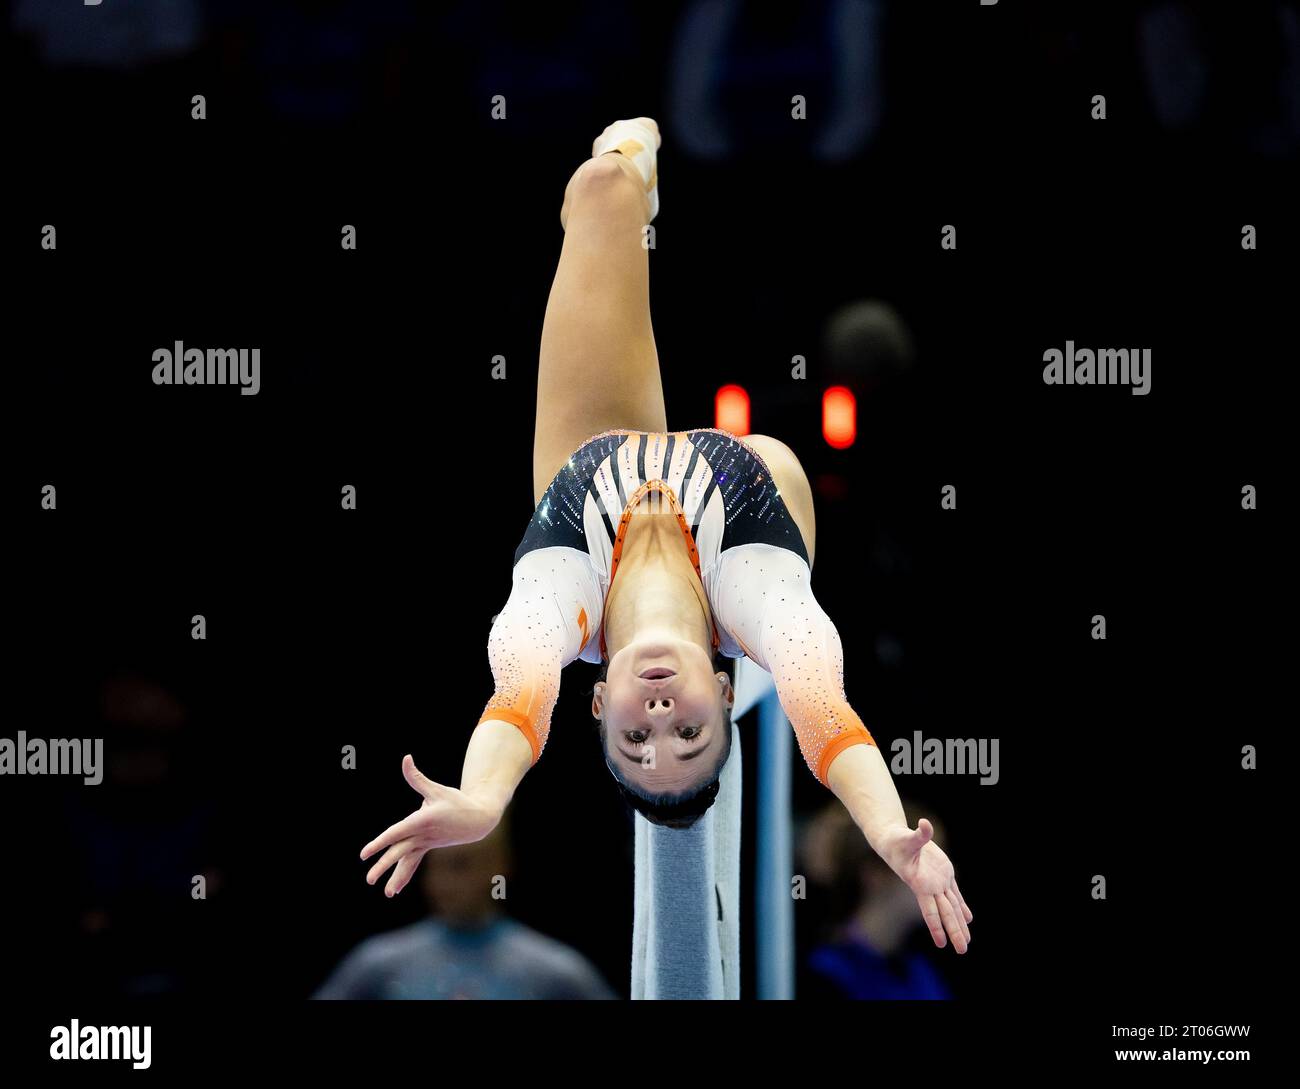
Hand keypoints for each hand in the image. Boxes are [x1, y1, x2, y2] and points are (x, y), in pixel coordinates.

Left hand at [359, 755, 501, 896]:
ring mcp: (426, 844)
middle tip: (368, 880)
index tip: (364, 854)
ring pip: (407, 862)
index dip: (379, 843)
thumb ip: (416, 777)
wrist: (477, 819)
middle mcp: (422, 835)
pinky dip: (404, 875)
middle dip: (383, 866)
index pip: (395, 833)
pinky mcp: (427, 847)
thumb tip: (406, 758)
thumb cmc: (455, 801)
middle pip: (399, 852)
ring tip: (387, 894)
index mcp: (422, 820)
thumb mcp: (435, 789)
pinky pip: (413, 863)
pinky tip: (395, 889)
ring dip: (396, 877)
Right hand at [877, 818, 973, 953]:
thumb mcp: (907, 837)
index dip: (936, 926)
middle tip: (962, 951)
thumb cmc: (897, 841)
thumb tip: (925, 824)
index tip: (942, 944)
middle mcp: (930, 887)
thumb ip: (920, 834)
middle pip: (945, 913)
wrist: (894, 841)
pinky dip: (962, 907)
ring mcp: (938, 882)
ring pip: (952, 906)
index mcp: (920, 884)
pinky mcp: (943, 874)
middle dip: (954, 931)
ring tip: (967, 941)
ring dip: (959, 923)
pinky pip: (954, 894)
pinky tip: (968, 918)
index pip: (930, 910)